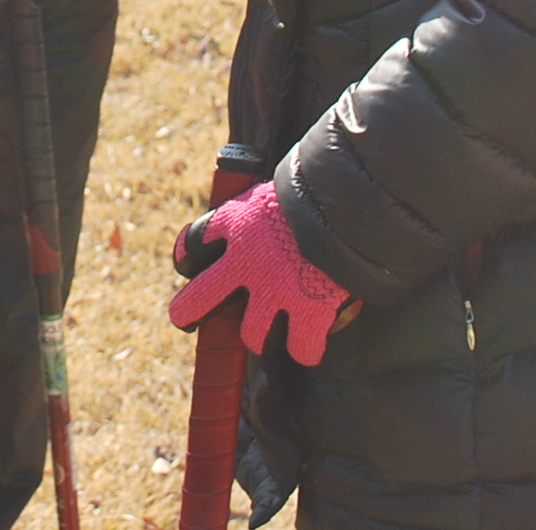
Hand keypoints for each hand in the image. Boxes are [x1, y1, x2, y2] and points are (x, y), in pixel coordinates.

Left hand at [166, 182, 360, 365]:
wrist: (349, 200)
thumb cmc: (316, 185)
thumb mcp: (272, 186)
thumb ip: (259, 208)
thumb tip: (265, 211)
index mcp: (235, 223)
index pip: (192, 244)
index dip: (187, 257)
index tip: (189, 263)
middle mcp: (246, 263)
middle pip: (197, 300)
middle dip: (187, 313)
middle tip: (186, 320)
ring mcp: (276, 291)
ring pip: (253, 335)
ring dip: (262, 336)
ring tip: (271, 333)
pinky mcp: (309, 311)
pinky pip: (301, 349)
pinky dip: (307, 350)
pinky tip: (310, 346)